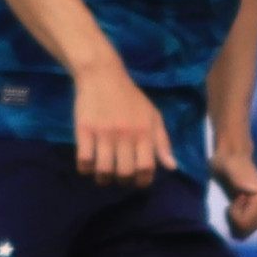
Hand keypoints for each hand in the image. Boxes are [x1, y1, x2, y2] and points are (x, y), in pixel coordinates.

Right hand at [71, 59, 174, 186]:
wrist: (102, 75)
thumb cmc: (130, 97)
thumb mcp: (153, 115)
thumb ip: (162, 142)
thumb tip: (172, 167)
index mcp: (144, 132)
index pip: (146, 168)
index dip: (143, 181)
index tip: (138, 180)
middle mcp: (125, 135)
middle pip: (124, 173)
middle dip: (122, 181)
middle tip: (119, 175)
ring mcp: (103, 133)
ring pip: (103, 170)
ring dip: (103, 178)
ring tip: (103, 173)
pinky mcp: (84, 130)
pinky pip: (84, 160)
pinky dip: (85, 168)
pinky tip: (89, 162)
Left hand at [212, 144, 256, 240]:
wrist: (232, 158)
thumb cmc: (227, 163)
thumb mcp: (228, 169)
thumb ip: (238, 179)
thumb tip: (254, 190)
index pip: (244, 225)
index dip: (233, 214)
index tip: (236, 197)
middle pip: (245, 232)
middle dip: (234, 218)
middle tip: (235, 199)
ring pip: (245, 233)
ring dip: (234, 219)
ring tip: (237, 200)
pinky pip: (245, 230)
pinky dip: (237, 220)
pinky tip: (239, 205)